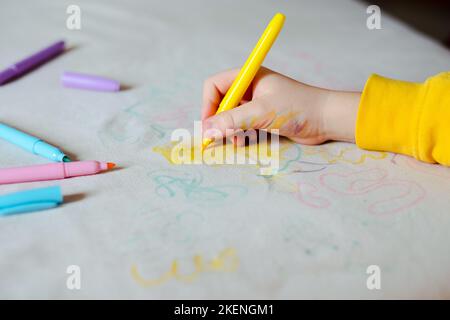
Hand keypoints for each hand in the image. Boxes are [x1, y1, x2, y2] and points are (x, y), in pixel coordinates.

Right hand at [201, 67, 359, 144]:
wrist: (327, 119)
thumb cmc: (297, 108)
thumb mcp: (261, 112)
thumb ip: (232, 120)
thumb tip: (206, 130)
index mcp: (248, 76)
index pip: (215, 85)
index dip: (208, 104)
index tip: (209, 124)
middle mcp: (250, 88)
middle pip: (221, 102)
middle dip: (218, 120)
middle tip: (215, 138)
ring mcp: (257, 103)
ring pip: (231, 116)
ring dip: (228, 130)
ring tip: (235, 141)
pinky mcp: (264, 118)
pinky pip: (242, 125)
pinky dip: (239, 134)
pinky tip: (243, 142)